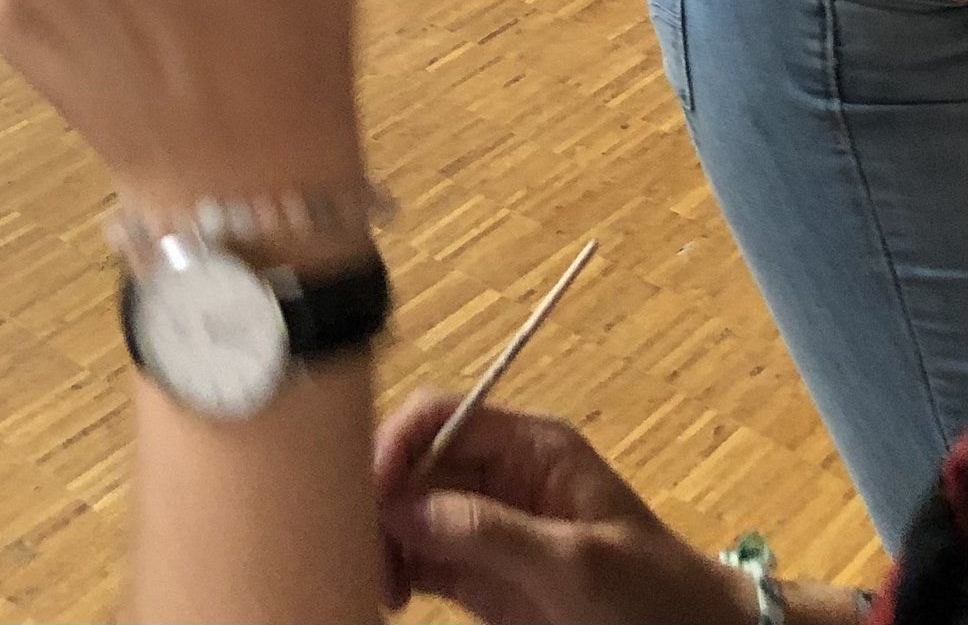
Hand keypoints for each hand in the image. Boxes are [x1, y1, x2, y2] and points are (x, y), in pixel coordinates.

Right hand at [375, 394, 756, 624]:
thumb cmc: (649, 594)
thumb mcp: (576, 564)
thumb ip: (490, 532)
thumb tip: (403, 509)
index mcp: (527, 445)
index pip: (440, 417)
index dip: (397, 444)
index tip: (369, 494)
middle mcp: (498, 474)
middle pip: (413, 464)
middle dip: (381, 498)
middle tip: (362, 550)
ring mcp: (487, 525)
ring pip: (408, 513)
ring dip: (381, 539)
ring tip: (377, 586)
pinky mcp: (479, 575)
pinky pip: (421, 559)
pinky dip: (394, 570)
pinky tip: (386, 595)